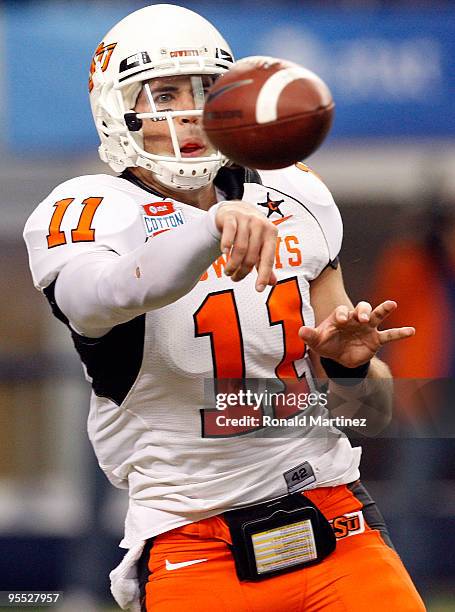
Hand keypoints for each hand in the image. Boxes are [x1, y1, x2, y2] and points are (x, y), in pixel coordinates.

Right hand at [215, 200, 277, 290]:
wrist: (237, 208)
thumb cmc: (251, 232)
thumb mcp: (260, 246)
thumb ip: (264, 264)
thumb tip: (272, 283)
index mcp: (271, 234)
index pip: (268, 259)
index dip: (263, 275)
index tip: (258, 289)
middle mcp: (260, 225)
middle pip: (251, 256)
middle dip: (242, 271)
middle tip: (235, 278)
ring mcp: (246, 219)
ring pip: (240, 248)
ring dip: (232, 264)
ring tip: (228, 271)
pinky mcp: (232, 216)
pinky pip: (229, 233)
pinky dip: (226, 245)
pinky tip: (224, 253)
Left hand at [298, 300, 414, 367]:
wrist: (339, 358)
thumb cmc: (327, 344)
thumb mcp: (317, 341)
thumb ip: (310, 335)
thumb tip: (300, 331)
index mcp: (340, 317)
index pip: (342, 311)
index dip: (342, 314)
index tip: (341, 321)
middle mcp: (355, 319)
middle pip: (362, 307)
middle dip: (362, 310)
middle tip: (362, 317)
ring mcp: (367, 328)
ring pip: (376, 315)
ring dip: (382, 310)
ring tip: (391, 304)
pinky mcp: (376, 339)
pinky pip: (389, 334)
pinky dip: (400, 332)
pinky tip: (411, 331)